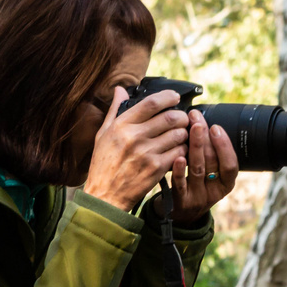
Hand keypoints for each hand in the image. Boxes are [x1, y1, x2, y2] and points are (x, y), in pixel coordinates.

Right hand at [80, 87, 192, 211]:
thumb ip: (115, 111)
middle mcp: (134, 137)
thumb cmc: (103, 165)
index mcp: (121, 126)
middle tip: (182, 119)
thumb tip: (120, 90)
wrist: (105, 196)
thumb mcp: (103, 135)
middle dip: (182, 116)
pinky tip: (177, 152)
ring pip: (179, 134)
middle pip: (171, 117)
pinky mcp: (156, 168)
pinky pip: (179, 153)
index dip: (169, 97)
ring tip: (180, 136)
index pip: (152, 103)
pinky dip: (182, 150)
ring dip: (184, 133)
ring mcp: (147, 153)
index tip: (175, 98)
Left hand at [167, 109, 237, 222]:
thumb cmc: (194, 186)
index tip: (216, 127)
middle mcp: (213, 192)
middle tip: (196, 118)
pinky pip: (180, 185)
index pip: (230, 165)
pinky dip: (179, 170)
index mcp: (225, 184)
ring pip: (197, 169)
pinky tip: (178, 156)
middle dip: (205, 137)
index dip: (224, 146)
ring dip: (195, 146)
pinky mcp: (180, 202)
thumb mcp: (209, 175)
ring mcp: (197, 198)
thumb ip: (211, 156)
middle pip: (212, 162)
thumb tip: (205, 124)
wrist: (179, 215)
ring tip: (190, 128)